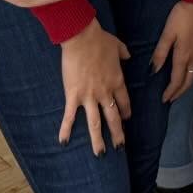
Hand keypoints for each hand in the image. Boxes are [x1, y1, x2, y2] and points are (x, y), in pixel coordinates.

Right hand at [59, 18, 131, 155]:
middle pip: (113, 117)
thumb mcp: (118, 45)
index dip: (125, 111)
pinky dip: (66, 130)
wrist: (82, 38)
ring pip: (95, 123)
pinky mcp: (73, 95)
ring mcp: (89, 96)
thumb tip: (129, 55)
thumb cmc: (100, 39)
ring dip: (98, 140)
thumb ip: (124, 53)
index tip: (126, 119)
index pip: (123, 101)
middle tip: (120, 147)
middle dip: (117, 134)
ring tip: (100, 154)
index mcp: (117, 80)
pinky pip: (70, 116)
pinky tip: (63, 142)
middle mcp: (105, 92)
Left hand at [152, 1, 192, 103]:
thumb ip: (160, 53)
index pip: (177, 80)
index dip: (170, 91)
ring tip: (179, 89)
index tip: (164, 99)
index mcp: (183, 56)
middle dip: (179, 92)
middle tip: (171, 99)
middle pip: (188, 81)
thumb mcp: (167, 33)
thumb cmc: (182, 16)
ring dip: (187, 84)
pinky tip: (189, 72)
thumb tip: (153, 71)